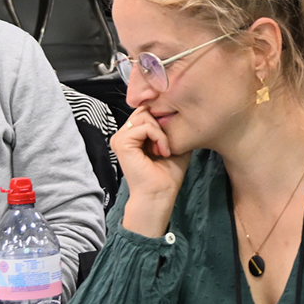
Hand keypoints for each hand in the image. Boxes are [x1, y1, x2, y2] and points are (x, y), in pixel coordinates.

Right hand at [112, 105, 191, 237]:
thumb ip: (173, 126)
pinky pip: (145, 127)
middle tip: (167, 145)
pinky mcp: (122, 142)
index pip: (146, 111)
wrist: (160, 194)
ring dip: (161, 132)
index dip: (162, 117)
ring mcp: (120, 137)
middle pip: (145, 109)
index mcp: (132, 134)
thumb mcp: (174, 143)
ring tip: (165, 149)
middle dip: (161, 123)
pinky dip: (159, 137)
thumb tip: (183, 110)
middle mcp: (123, 134)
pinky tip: (163, 151)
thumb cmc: (167, 174)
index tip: (173, 134)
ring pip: (145, 115)